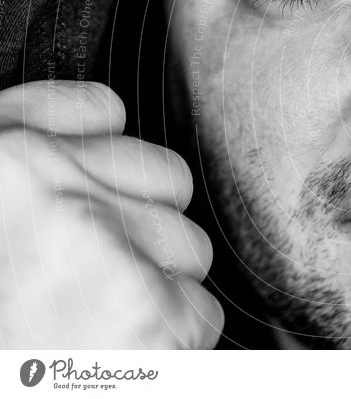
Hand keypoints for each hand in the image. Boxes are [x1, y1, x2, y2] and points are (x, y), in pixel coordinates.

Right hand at [0, 80, 222, 348]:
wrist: (3, 385)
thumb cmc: (3, 315)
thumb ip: (36, 137)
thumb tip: (102, 112)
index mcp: (6, 164)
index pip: (101, 110)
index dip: (106, 156)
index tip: (93, 182)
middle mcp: (57, 194)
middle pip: (167, 180)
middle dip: (145, 226)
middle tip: (88, 277)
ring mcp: (108, 250)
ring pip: (188, 245)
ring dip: (159, 284)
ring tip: (94, 321)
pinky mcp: (151, 313)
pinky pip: (200, 308)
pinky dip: (172, 339)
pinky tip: (115, 355)